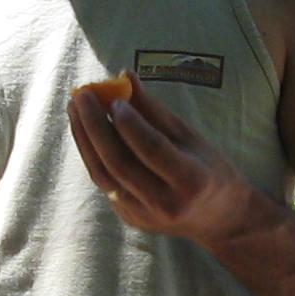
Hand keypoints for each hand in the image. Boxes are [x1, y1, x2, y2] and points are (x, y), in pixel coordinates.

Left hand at [66, 81, 271, 247]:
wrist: (219, 221)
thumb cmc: (209, 169)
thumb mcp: (192, 137)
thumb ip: (155, 111)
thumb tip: (125, 75)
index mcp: (191, 180)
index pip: (153, 149)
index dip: (130, 123)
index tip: (113, 99)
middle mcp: (166, 203)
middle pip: (119, 163)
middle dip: (95, 126)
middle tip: (81, 95)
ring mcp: (145, 215)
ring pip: (103, 175)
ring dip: (84, 139)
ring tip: (74, 108)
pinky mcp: (130, 218)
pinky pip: (105, 182)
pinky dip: (93, 154)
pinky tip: (85, 130)